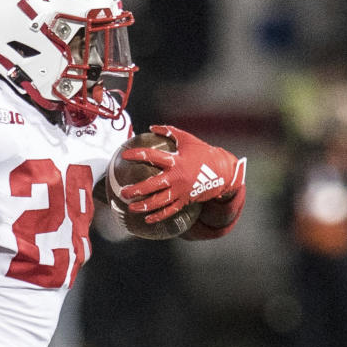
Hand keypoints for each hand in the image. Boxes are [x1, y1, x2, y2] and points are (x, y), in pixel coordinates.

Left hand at [119, 125, 245, 222]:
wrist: (222, 171)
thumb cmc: (203, 152)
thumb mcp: (187, 139)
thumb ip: (169, 131)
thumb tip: (152, 127)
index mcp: (175, 161)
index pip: (152, 156)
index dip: (137, 155)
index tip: (125, 155)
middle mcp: (176, 177)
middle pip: (153, 185)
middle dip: (137, 190)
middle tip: (123, 192)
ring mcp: (181, 191)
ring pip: (160, 202)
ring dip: (144, 206)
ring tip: (131, 207)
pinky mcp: (185, 200)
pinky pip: (170, 210)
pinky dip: (159, 216)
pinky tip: (147, 219)